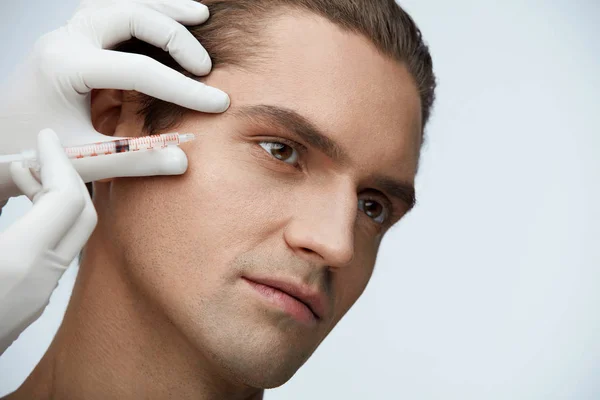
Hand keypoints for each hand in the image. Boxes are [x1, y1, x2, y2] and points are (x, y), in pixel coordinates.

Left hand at [0, 0, 227, 200]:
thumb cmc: (35, 153)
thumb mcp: (87, 161)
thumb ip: (136, 160)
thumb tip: (185, 161)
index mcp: (65, 67)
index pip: (139, 70)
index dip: (184, 89)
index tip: (218, 103)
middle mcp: (64, 41)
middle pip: (130, 15)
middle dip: (175, 36)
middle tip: (205, 64)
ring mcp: (66, 34)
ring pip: (121, 3)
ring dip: (162, 9)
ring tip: (200, 15)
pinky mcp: (71, 39)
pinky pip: (111, 12)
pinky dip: (144, 12)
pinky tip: (166, 19)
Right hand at [0, 129, 96, 352]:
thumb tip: (10, 168)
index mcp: (20, 261)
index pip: (67, 198)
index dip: (57, 160)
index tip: (43, 136)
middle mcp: (42, 278)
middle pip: (82, 214)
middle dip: (64, 176)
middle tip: (36, 153)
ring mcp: (42, 293)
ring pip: (72, 233)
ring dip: (54, 197)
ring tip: (19, 174)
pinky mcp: (33, 302)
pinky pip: (56, 251)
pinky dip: (45, 221)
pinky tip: (17, 209)